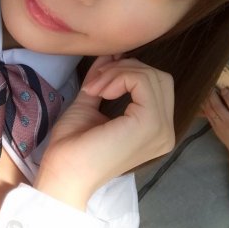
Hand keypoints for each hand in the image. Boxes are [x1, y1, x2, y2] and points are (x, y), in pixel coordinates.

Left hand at [34, 56, 174, 209]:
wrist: (63, 173)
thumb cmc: (73, 147)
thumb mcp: (90, 104)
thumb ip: (104, 80)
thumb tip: (110, 54)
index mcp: (155, 130)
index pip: (157, 84)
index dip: (127, 72)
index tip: (96, 83)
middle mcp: (165, 131)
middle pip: (160, 77)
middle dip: (125, 69)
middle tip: (96, 83)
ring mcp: (161, 130)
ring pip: (153, 76)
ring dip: (118, 72)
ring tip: (95, 88)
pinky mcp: (149, 124)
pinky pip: (143, 82)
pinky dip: (118, 78)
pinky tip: (100, 92)